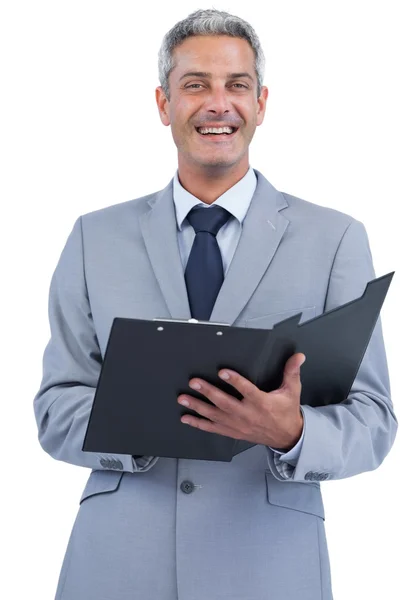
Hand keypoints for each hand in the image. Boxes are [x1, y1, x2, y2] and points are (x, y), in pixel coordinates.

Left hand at [177, 352, 305, 450]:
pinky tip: (186, 417)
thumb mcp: (292, 391)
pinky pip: (212, 428)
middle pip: (224, 403)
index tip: (222, 371)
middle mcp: (247, 415)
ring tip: (183, 398)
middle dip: (208, 392)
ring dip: (197, 406)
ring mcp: (237, 425)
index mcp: (261, 403)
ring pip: (214, 415)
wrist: (286, 437)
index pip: (247, 390)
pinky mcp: (232, 431)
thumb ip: (291, 372)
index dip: (234, 381)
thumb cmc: (286, 411)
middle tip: (194, 382)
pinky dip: (198, 423)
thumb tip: (299, 356)